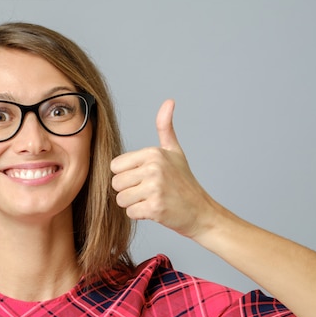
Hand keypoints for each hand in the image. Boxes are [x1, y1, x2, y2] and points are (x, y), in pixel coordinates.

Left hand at [110, 99, 216, 238]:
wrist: (201, 212)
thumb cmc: (184, 182)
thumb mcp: (174, 151)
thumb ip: (165, 127)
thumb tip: (169, 101)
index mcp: (153, 153)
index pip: (115, 166)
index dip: (126, 175)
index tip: (144, 178)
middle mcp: (154, 168)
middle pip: (116, 183)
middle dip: (128, 191)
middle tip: (149, 191)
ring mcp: (155, 188)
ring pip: (121, 199)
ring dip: (133, 204)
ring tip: (151, 200)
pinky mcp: (155, 208)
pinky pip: (130, 213)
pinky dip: (140, 215)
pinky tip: (155, 210)